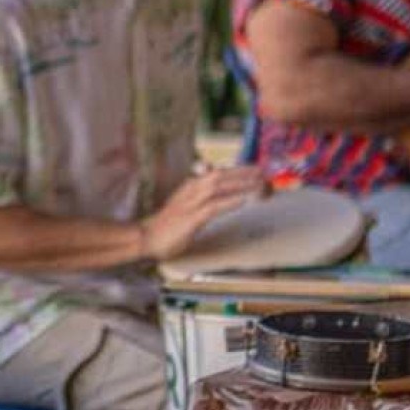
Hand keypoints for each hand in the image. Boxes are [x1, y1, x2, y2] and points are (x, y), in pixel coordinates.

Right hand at [139, 166, 268, 261]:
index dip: (239, 171)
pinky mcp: (190, 219)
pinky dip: (229, 202)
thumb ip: (202, 195)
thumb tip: (214, 183)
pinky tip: (243, 201)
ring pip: (218, 187)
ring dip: (240, 184)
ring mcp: (190, 204)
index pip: (218, 173)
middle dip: (243, 173)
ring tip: (258, 183)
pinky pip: (213, 207)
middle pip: (220, 175)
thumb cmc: (168, 225)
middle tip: (263, 173)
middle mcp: (191, 190)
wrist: (146, 238)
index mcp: (191, 186)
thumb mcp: (187, 205)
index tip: (257, 171)